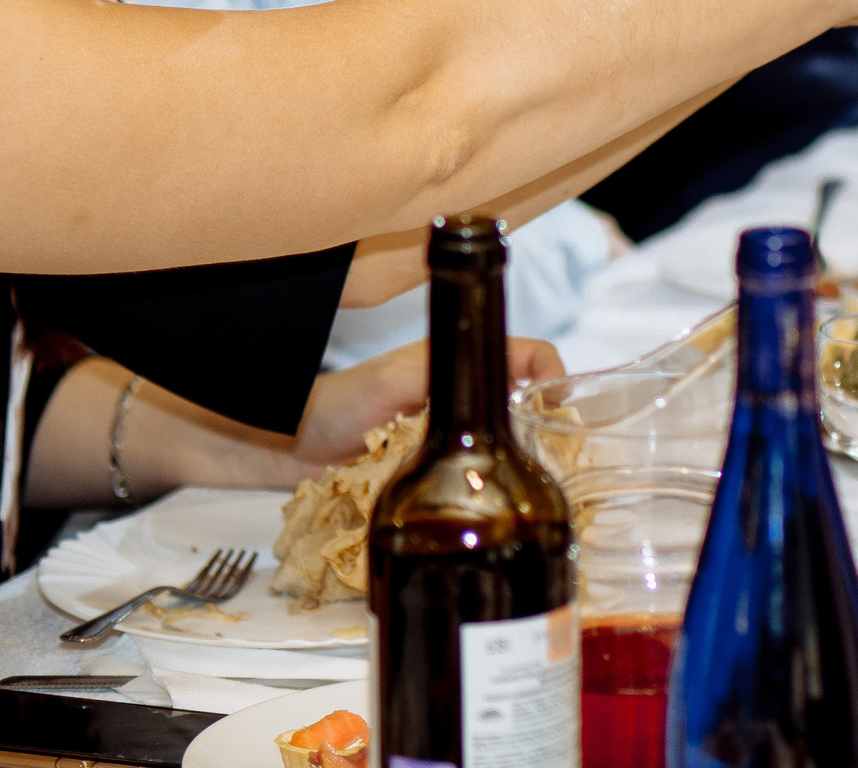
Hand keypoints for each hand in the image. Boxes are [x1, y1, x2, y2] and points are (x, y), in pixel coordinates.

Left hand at [294, 337, 567, 467]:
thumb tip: (484, 390)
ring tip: (534, 486)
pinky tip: (495, 503)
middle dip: (547, 424)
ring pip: (502, 440)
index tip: (567, 406)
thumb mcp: (391, 383)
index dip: (555, 373)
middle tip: (560, 458)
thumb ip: (433, 381)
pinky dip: (487, 484)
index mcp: (457, 363)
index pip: (527, 355)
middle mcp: (459, 395)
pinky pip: (472, 472)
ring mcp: (447, 432)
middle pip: (524, 401)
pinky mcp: (433, 467)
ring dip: (519, 460)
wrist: (290, 445)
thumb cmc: (339, 403)